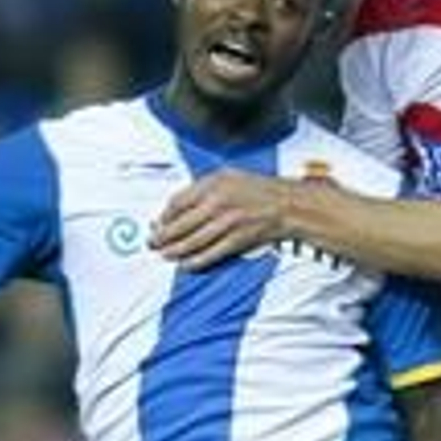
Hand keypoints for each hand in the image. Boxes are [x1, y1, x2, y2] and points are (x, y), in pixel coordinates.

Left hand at [150, 170, 295, 268]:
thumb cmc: (258, 190)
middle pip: (181, 224)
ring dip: (175, 251)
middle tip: (152, 243)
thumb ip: (203, 188)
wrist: (287, 204)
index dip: (164, 216)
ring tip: (165, 255)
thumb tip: (179, 206)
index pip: (178, 202)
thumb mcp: (228, 176)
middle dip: (163, 236)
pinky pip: (211, 254)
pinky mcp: (238, 240)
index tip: (158, 224)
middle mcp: (218, 203)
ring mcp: (228, 223)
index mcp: (213, 184)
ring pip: (193, 241)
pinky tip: (185, 265)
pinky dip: (196, 261)